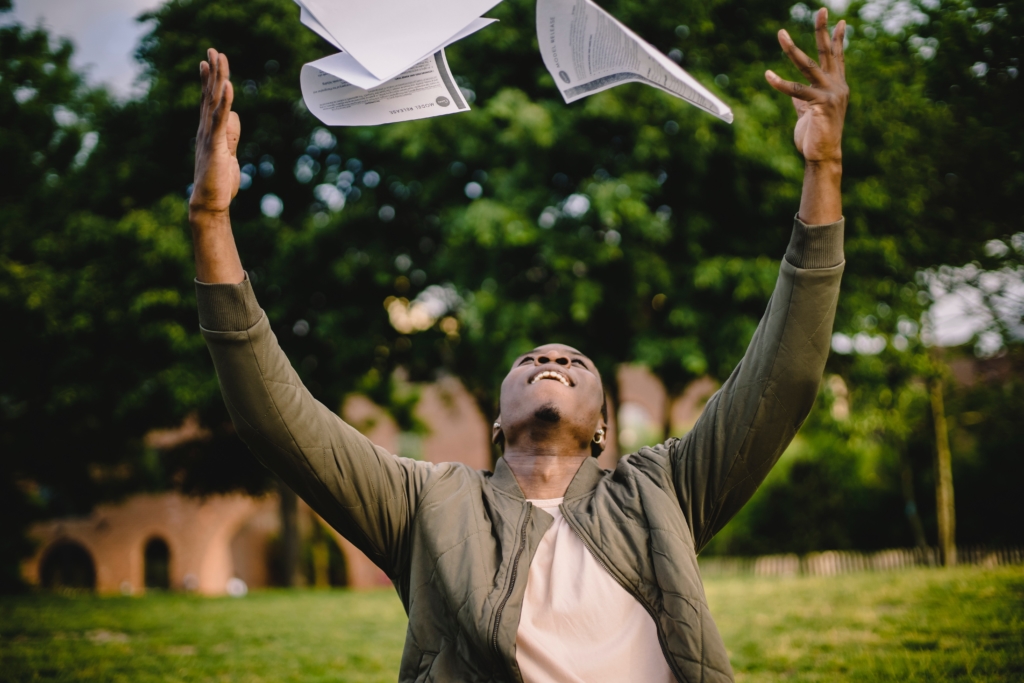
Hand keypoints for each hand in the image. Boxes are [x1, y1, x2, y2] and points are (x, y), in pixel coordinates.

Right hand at [190, 49, 240, 216]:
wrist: (210, 203)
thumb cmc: (218, 182)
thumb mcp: (228, 153)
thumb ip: (230, 135)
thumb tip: (234, 117)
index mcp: (209, 131)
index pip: (208, 101)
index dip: (208, 81)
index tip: (207, 62)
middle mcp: (205, 129)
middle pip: (209, 95)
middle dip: (212, 72)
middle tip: (213, 50)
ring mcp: (209, 136)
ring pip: (213, 101)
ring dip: (216, 78)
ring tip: (217, 58)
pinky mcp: (216, 145)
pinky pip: (220, 120)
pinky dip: (224, 102)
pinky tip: (227, 86)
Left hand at [765, 9, 847, 165]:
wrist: (823, 156)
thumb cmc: (816, 136)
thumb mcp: (809, 112)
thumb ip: (803, 99)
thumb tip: (794, 93)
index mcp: (837, 86)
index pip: (837, 57)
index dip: (837, 39)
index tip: (839, 21)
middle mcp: (837, 86)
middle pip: (827, 52)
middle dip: (822, 30)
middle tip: (821, 9)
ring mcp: (831, 94)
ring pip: (808, 66)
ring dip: (792, 49)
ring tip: (781, 34)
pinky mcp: (820, 105)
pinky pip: (796, 91)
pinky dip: (780, 83)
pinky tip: (768, 74)